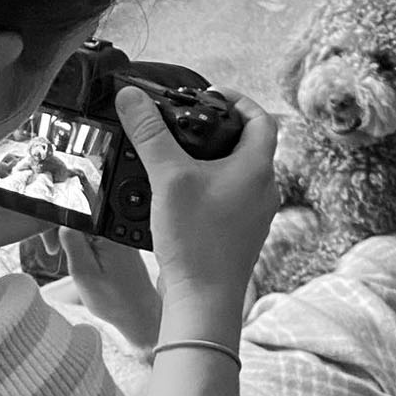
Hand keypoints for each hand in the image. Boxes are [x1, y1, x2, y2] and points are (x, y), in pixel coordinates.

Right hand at [53, 229, 162, 350]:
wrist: (138, 313)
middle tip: (69, 263)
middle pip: (79, 220)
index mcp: (107, 232)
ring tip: (84, 270)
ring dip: (77, 248)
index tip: (53, 248)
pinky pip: (97, 241)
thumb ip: (72, 243)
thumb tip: (63, 222)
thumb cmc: (113, 299)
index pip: (73, 215)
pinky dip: (89, 254)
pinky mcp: (121, 245)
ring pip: (86, 233)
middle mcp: (116, 229)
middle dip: (66, 239)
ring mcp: (120, 237)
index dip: (57, 229)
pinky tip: (94, 270)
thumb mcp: (84, 273)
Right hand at [115, 83, 278, 317]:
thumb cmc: (196, 241)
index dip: (238, 100)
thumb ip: (149, 134)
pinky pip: (230, 199)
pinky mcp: (240, 234)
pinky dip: (210, 187)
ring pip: (239, 174)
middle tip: (190, 123)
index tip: (210, 95)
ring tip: (181, 157)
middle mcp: (264, 190)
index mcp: (257, 168)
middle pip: (250, 145)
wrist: (204, 300)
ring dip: (215, 160)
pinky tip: (181, 195)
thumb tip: (131, 96)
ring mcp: (255, 215)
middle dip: (221, 130)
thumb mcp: (167, 178)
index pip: (261, 118)